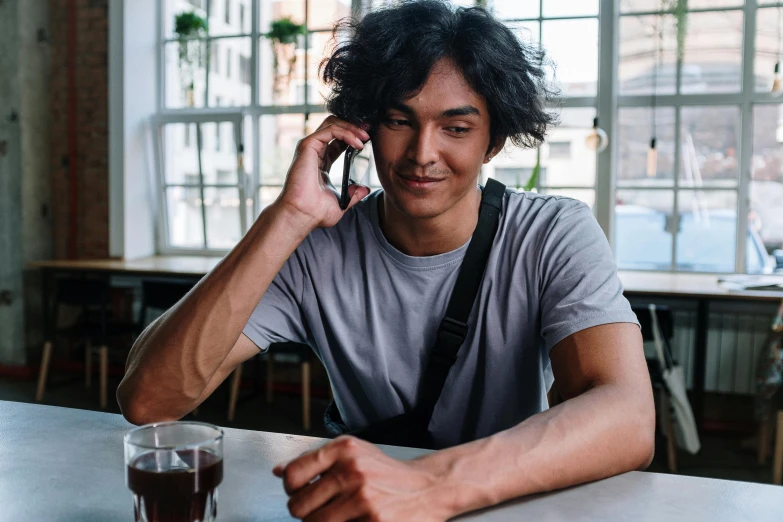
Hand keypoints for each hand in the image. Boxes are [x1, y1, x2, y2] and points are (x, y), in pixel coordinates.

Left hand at [273, 436, 450, 521]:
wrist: (429, 487)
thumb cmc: (388, 472)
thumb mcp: (354, 453)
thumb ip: (315, 460)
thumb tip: (279, 471)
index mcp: (344, 448)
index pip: (293, 474)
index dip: (291, 489)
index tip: (299, 492)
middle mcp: (353, 470)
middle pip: (299, 506)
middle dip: (305, 512)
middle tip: (319, 509)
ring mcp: (363, 499)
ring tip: (337, 517)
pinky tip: (354, 520)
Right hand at [277, 116, 371, 230]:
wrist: (302, 215)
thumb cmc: (315, 212)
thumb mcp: (341, 202)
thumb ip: (353, 194)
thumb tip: (364, 189)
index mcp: (321, 163)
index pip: (338, 141)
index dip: (354, 136)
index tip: (369, 139)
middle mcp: (315, 153)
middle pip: (335, 126)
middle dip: (354, 126)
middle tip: (369, 131)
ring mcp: (310, 148)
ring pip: (333, 124)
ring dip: (352, 127)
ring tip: (365, 137)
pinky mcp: (308, 146)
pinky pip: (330, 130)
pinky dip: (346, 133)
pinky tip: (357, 143)